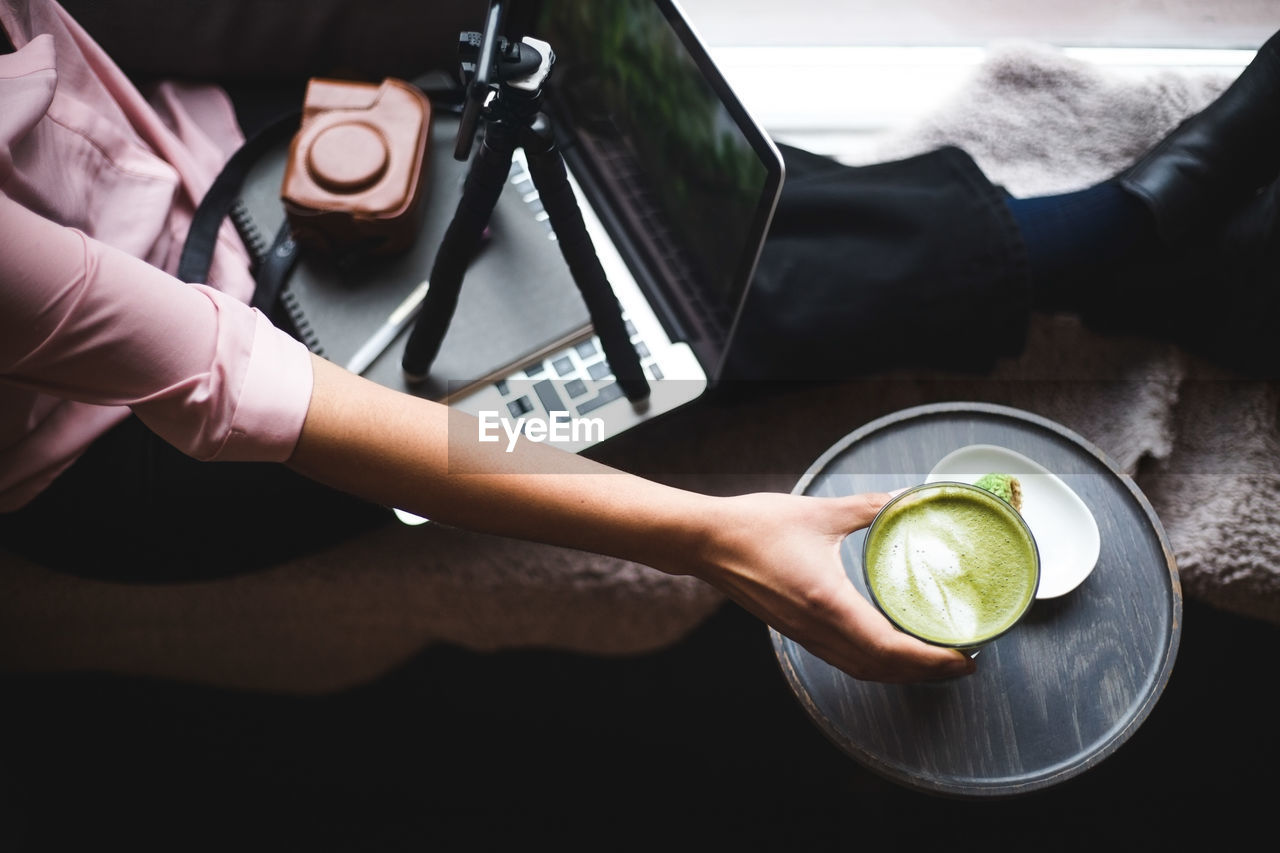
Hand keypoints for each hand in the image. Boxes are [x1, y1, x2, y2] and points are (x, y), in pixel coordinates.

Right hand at [691, 491, 975, 682]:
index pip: (891, 648)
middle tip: (962, 661)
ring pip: (862, 669)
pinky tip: (888, 648)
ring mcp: (804, 634)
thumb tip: (909, 497)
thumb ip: (869, 507)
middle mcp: (818, 629)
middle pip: (882, 669)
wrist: (706, 542)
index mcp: (829, 603)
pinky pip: (843, 659)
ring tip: (932, 660)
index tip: (964, 656)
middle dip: (926, 672)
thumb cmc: (756, 527)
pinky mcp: (796, 631)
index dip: (932, 660)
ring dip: (901, 672)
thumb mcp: (820, 512)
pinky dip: (874, 662)